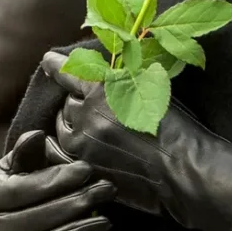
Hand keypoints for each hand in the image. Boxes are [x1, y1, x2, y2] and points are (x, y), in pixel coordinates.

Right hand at [0, 130, 114, 230]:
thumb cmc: (25, 184)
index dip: (55, 180)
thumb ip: (27, 151)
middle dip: (73, 205)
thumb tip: (37, 136)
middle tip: (105, 192)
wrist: (16, 217)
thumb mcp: (23, 164)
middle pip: (33, 219)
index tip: (87, 170)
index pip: (23, 190)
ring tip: (105, 222)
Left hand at [42, 51, 231, 230]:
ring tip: (93, 133)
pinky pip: (62, 154)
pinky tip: (74, 150)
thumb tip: (105, 73)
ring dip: (74, 127)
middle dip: (78, 104)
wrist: (183, 170)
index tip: (48, 61)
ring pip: (64, 129)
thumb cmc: (176, 128)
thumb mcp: (150, 89)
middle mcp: (87, 113)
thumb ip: (121, 81)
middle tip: (95, 111)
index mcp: (104, 88)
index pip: (70, 71)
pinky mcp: (84, 167)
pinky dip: (66, 150)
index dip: (57, 65)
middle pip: (68, 103)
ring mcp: (82, 144)